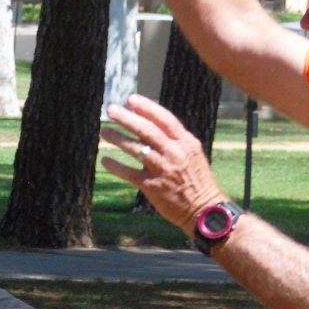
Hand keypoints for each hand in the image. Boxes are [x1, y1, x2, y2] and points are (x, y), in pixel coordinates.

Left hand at [100, 95, 226, 235]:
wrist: (204, 209)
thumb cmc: (197, 180)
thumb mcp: (192, 154)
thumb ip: (175, 141)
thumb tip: (153, 125)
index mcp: (186, 143)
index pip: (165, 119)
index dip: (147, 107)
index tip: (131, 99)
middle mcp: (174, 153)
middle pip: (147, 130)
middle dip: (127, 118)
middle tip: (111, 110)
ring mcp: (163, 170)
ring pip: (136, 149)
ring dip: (118, 138)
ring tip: (104, 131)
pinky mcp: (152, 186)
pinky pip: (129, 173)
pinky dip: (115, 166)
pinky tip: (104, 160)